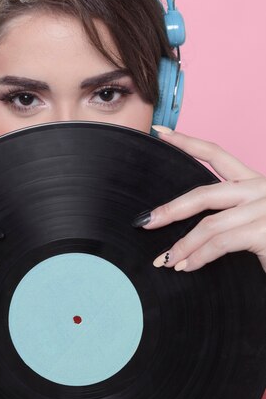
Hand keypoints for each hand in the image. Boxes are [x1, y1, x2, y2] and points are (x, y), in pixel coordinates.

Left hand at [134, 125, 265, 272]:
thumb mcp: (257, 221)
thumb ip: (231, 216)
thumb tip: (191, 229)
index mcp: (256, 182)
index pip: (217, 153)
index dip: (187, 141)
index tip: (160, 132)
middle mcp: (261, 188)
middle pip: (204, 192)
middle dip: (171, 209)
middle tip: (145, 222)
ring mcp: (263, 208)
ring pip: (209, 224)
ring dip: (183, 245)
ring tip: (166, 259)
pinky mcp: (263, 230)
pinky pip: (220, 243)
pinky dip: (199, 257)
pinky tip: (187, 266)